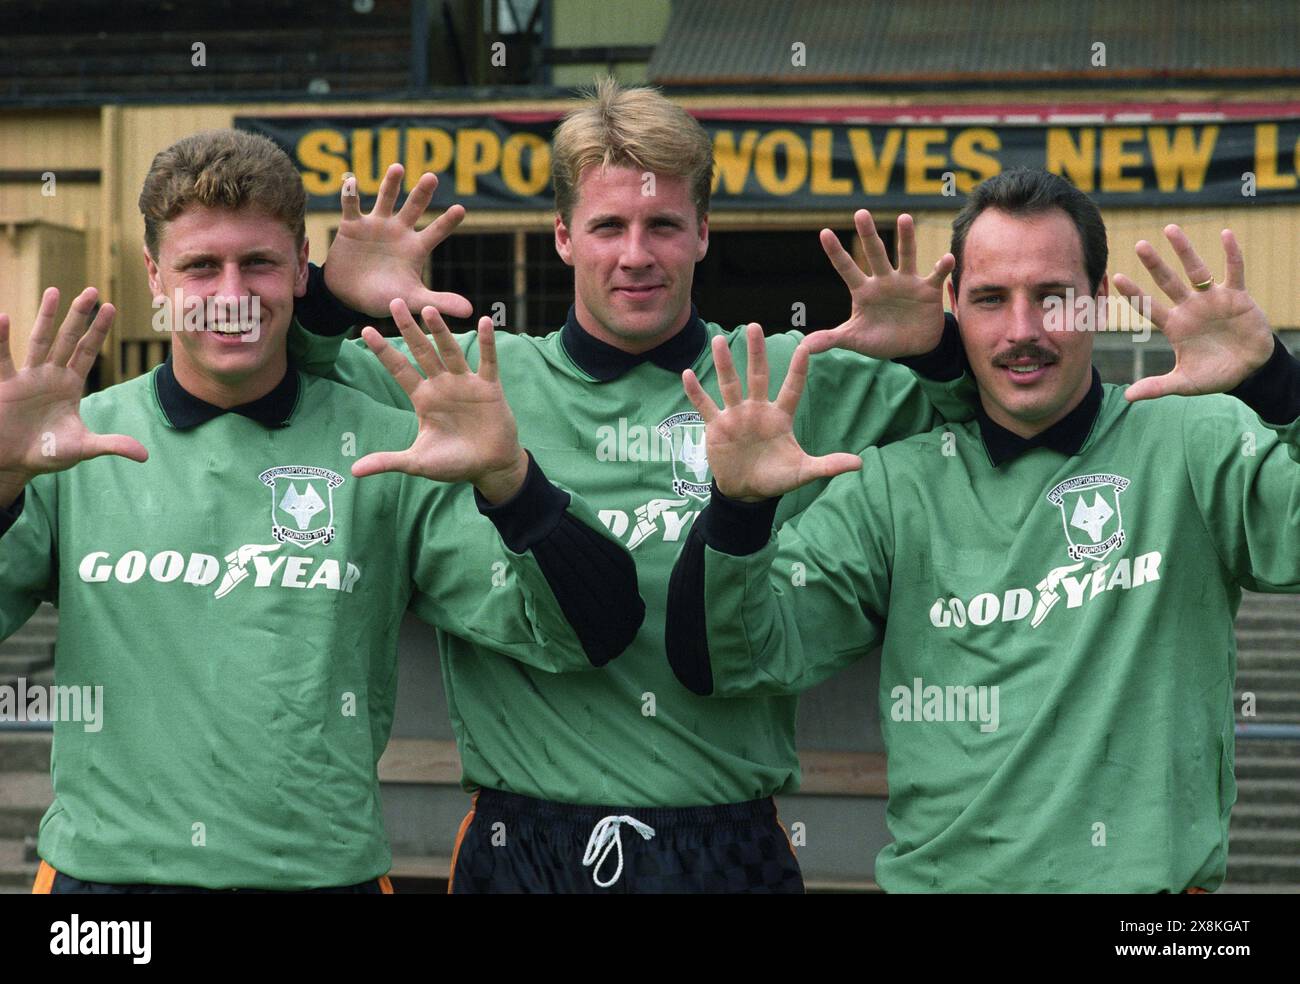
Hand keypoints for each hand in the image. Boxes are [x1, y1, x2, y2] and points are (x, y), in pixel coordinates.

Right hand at [0, 287, 147, 502]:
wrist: (15, 462)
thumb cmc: (47, 452)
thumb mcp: (83, 447)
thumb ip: (112, 445)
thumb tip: (144, 456)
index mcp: (71, 385)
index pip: (87, 351)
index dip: (98, 330)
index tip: (111, 307)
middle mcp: (51, 375)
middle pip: (68, 338)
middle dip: (79, 315)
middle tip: (92, 290)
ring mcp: (28, 377)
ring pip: (40, 340)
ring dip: (46, 316)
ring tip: (54, 290)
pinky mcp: (6, 385)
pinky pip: (3, 358)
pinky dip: (1, 339)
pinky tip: (3, 317)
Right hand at [323, 163, 473, 320]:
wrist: (349, 297)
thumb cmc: (385, 297)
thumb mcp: (413, 299)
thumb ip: (440, 301)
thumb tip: (471, 312)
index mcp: (415, 247)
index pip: (436, 231)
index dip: (447, 222)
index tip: (461, 209)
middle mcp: (398, 231)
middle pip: (414, 207)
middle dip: (422, 193)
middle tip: (432, 177)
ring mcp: (376, 225)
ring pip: (385, 198)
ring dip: (391, 184)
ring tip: (398, 167)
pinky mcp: (352, 225)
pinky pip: (351, 205)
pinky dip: (349, 193)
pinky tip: (350, 180)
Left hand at [352, 302, 527, 502]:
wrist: (490, 467)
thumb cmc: (454, 464)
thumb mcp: (417, 462)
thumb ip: (388, 461)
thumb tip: (354, 471)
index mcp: (423, 399)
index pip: (399, 369)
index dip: (383, 351)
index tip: (364, 330)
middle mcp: (442, 385)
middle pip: (422, 351)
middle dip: (408, 328)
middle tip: (394, 302)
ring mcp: (465, 384)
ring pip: (450, 351)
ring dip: (440, 331)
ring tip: (429, 310)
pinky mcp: (489, 388)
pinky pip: (488, 361)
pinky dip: (487, 343)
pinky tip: (484, 322)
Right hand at [681, 324, 861, 500]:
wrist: (746, 492)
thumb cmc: (776, 478)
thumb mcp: (803, 472)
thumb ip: (828, 465)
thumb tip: (859, 464)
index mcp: (780, 416)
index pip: (792, 387)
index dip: (799, 369)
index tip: (806, 346)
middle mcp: (758, 410)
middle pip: (758, 375)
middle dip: (756, 352)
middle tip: (754, 326)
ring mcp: (736, 416)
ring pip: (729, 384)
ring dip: (724, 363)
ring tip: (718, 340)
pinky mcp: (717, 426)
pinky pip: (704, 405)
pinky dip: (695, 391)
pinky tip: (688, 373)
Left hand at [804, 211, 954, 358]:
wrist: (913, 348)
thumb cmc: (881, 339)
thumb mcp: (855, 340)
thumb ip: (831, 338)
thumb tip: (804, 347)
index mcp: (864, 290)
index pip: (846, 268)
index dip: (835, 252)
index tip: (823, 232)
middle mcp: (884, 280)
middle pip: (874, 254)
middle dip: (868, 234)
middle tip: (860, 213)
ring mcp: (907, 282)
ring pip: (905, 255)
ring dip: (906, 238)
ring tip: (904, 218)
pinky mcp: (928, 289)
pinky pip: (935, 275)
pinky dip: (942, 267)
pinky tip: (945, 259)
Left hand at [1114, 226, 1273, 401]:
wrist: (1249, 370)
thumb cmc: (1214, 374)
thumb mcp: (1185, 383)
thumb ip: (1157, 387)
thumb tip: (1127, 397)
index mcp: (1174, 326)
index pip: (1149, 307)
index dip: (1134, 294)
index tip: (1116, 278)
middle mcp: (1190, 308)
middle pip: (1168, 282)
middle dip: (1154, 264)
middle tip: (1139, 244)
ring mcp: (1212, 299)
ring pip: (1197, 270)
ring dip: (1185, 250)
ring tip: (1171, 229)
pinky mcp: (1237, 296)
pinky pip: (1234, 271)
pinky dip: (1231, 253)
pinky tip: (1225, 233)